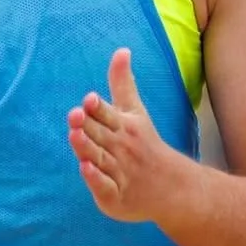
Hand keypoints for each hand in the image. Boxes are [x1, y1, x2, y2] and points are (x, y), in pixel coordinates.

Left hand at [68, 48, 187, 223]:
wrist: (171, 187)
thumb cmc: (144, 143)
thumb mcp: (135, 111)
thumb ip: (123, 83)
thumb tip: (122, 50)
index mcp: (125, 126)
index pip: (108, 115)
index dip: (98, 108)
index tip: (89, 99)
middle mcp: (121, 148)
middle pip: (100, 136)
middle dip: (87, 126)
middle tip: (75, 115)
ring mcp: (119, 173)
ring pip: (100, 159)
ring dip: (87, 148)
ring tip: (74, 136)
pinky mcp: (114, 195)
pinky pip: (105, 186)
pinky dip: (96, 179)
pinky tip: (86, 169)